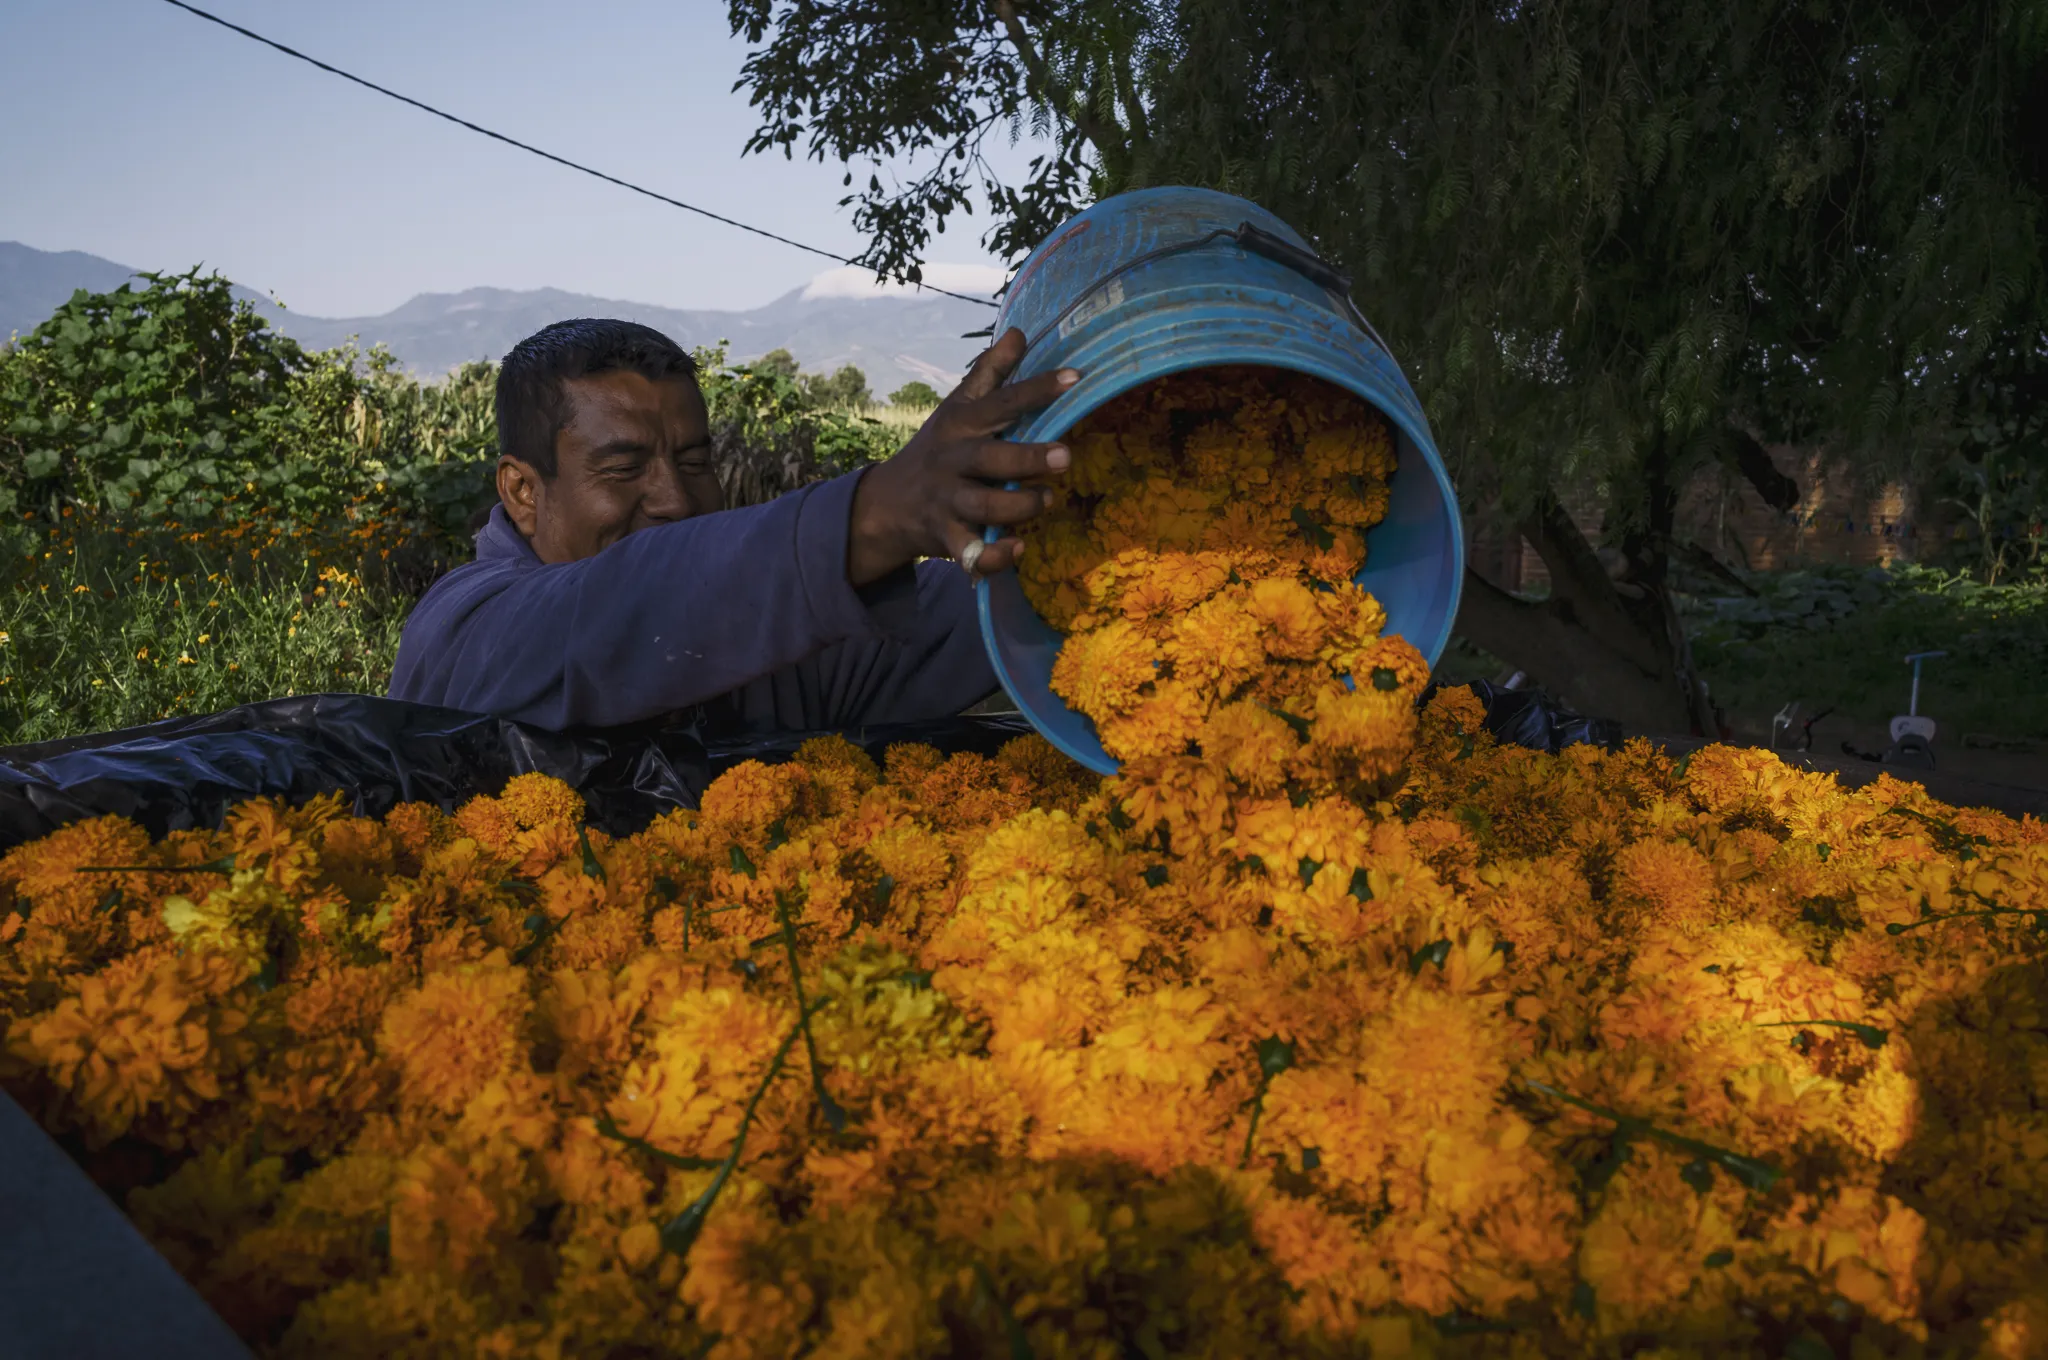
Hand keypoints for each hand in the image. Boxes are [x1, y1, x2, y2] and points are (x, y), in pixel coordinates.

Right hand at [847, 328, 1077, 585]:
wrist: (887, 504)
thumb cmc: (937, 449)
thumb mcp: (958, 408)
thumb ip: (990, 373)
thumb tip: (1020, 331)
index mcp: (960, 425)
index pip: (1000, 402)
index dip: (1037, 388)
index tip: (1076, 377)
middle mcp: (953, 461)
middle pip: (989, 458)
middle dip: (1026, 457)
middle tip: (1066, 456)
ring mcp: (948, 501)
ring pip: (983, 505)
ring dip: (1018, 505)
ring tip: (1047, 500)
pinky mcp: (947, 537)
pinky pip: (971, 552)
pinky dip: (993, 556)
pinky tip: (1019, 550)